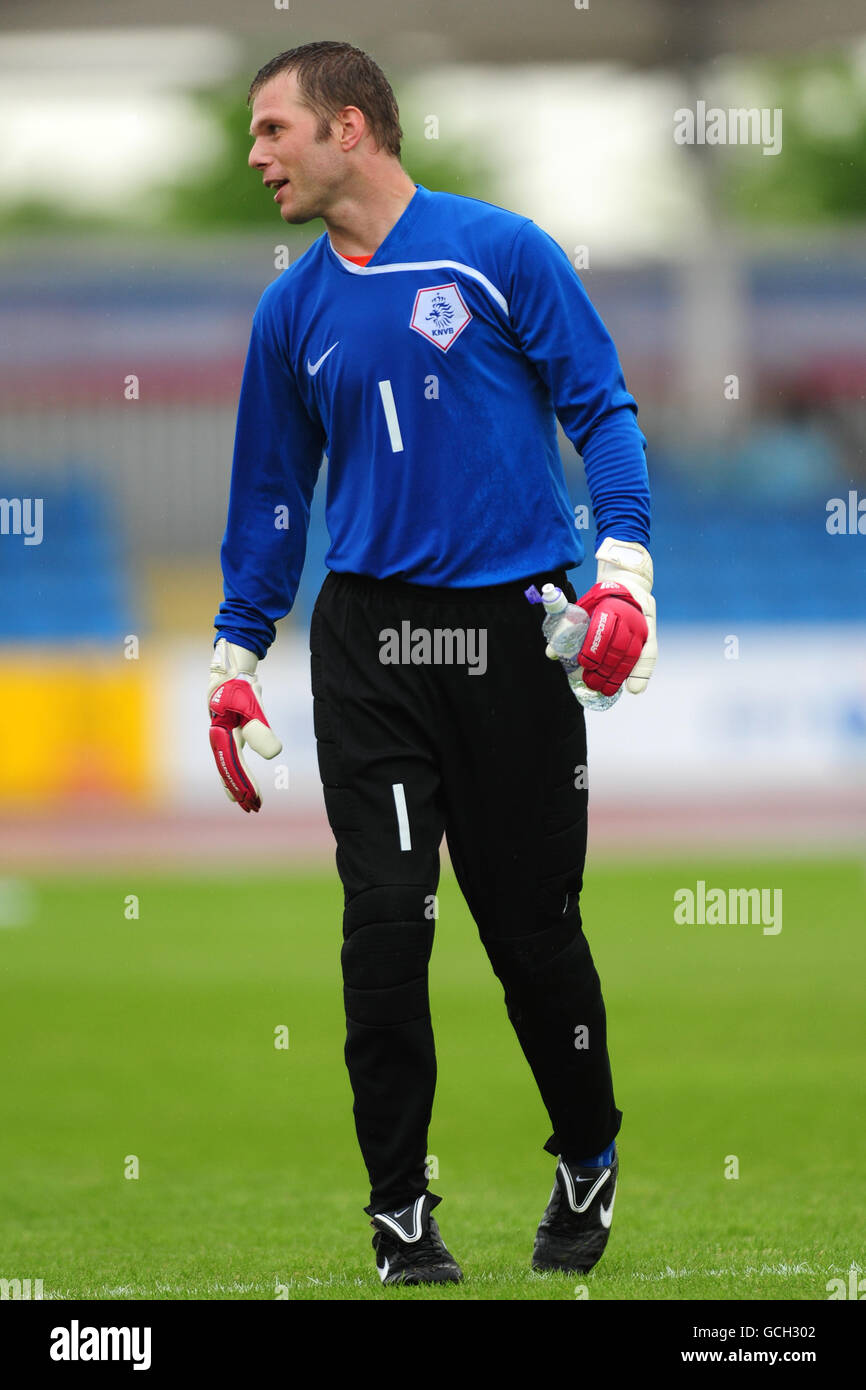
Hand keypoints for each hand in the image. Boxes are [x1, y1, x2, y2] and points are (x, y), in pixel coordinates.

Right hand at [208, 639, 281, 812]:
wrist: (229, 667)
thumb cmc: (239, 686)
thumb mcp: (251, 705)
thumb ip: (260, 730)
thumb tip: (275, 755)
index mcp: (221, 735)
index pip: (233, 767)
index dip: (244, 785)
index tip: (255, 801)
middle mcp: (219, 739)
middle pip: (228, 771)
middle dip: (241, 790)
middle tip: (255, 808)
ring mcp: (223, 736)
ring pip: (229, 766)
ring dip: (239, 784)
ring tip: (250, 801)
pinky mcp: (229, 732)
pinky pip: (232, 758)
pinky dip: (238, 772)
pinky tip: (244, 781)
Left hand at [573, 581, 647, 695]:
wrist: (630, 587)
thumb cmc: (600, 601)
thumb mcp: (584, 607)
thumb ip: (567, 628)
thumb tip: (551, 654)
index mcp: (610, 607)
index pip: (602, 632)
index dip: (594, 650)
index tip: (584, 664)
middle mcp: (629, 617)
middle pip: (617, 647)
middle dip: (604, 668)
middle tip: (590, 682)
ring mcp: (641, 627)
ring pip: (631, 655)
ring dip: (619, 676)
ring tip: (606, 691)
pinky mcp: (649, 636)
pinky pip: (647, 656)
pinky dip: (640, 674)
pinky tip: (633, 689)